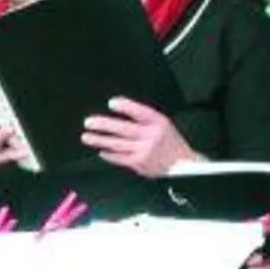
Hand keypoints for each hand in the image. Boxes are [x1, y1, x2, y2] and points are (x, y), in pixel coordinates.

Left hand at [81, 97, 198, 177]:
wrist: (182, 165)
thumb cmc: (169, 142)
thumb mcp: (162, 124)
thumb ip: (143, 118)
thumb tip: (119, 110)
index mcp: (158, 122)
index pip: (140, 112)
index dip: (125, 107)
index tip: (111, 103)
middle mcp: (151, 136)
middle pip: (124, 129)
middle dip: (104, 125)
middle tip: (89, 122)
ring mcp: (145, 151)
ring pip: (118, 144)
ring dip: (100, 140)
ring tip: (87, 137)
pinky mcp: (140, 164)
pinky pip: (120, 158)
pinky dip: (110, 155)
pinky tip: (101, 151)